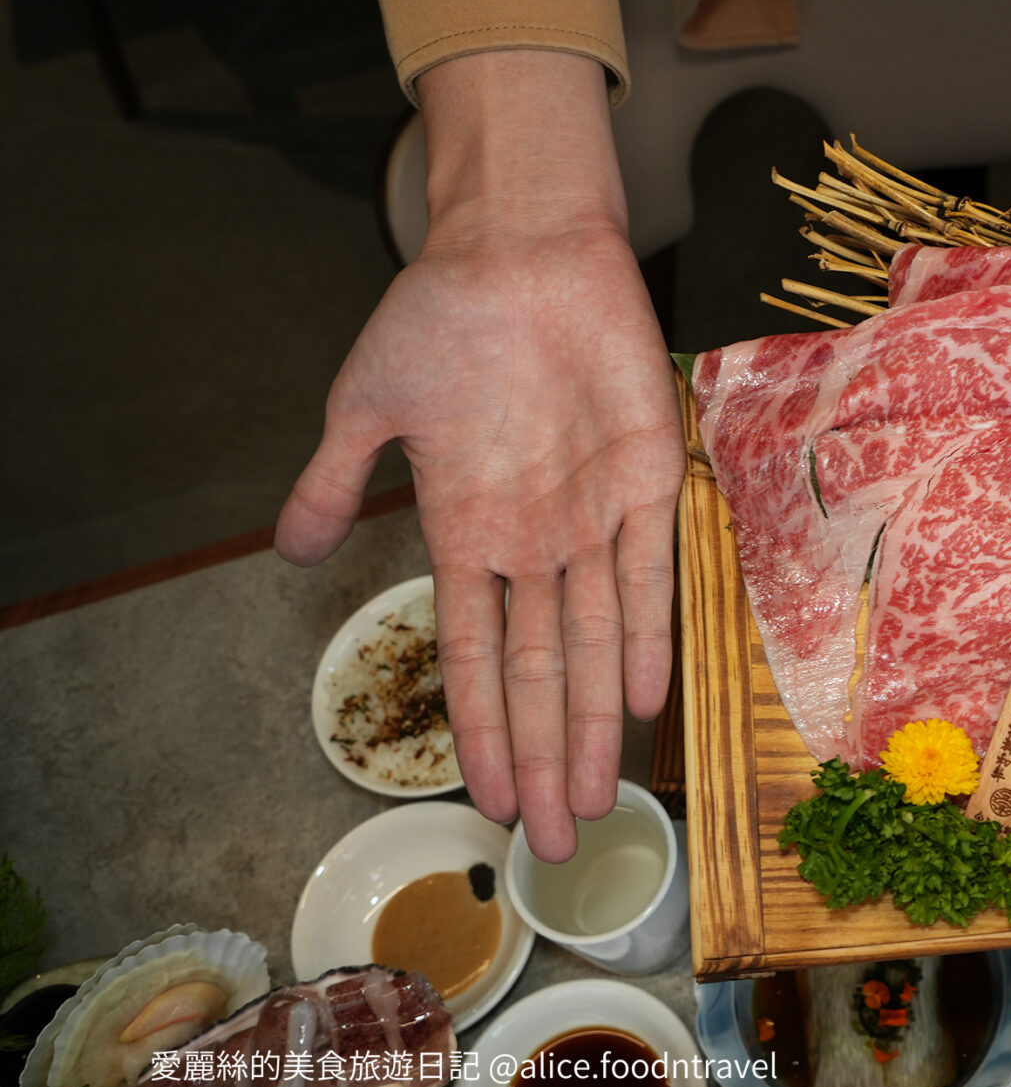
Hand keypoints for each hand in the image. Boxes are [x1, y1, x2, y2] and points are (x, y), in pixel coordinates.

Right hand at [275, 52, 683, 861]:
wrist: (516, 244)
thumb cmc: (438, 318)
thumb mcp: (365, 406)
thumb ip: (330, 483)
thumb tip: (285, 550)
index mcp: (468, 533)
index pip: (474, 658)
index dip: (482, 732)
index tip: (485, 803)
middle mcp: (536, 541)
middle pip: (541, 673)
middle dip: (546, 758)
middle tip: (554, 842)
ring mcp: (591, 515)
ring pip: (594, 642)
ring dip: (592, 723)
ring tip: (595, 800)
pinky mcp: (645, 478)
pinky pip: (649, 572)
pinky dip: (649, 634)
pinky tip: (644, 701)